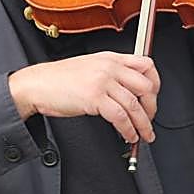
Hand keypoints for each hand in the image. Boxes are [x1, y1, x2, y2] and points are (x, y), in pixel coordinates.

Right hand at [8, 52, 160, 143]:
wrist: (37, 84)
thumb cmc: (60, 78)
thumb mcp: (91, 66)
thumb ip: (111, 72)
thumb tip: (131, 89)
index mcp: (111, 58)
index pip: (146, 64)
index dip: (156, 83)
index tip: (154, 97)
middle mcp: (110, 67)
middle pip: (146, 86)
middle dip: (152, 107)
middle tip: (150, 119)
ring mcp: (102, 81)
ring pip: (135, 105)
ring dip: (143, 124)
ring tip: (144, 135)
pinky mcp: (94, 98)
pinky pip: (120, 117)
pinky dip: (128, 130)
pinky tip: (128, 135)